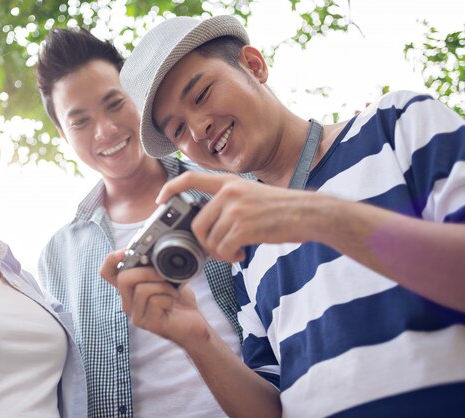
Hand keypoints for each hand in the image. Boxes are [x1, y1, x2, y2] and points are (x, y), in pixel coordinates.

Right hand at [100, 250, 210, 347]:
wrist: (193, 323)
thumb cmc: (178, 300)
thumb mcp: (166, 276)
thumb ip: (155, 265)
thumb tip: (154, 249)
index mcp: (129, 289)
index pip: (108, 273)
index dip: (111, 260)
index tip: (126, 251)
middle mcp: (128, 302)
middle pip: (123, 278)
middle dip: (146, 271)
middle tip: (162, 273)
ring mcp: (136, 314)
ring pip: (141, 289)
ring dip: (162, 286)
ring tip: (172, 291)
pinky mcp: (148, 323)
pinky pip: (155, 301)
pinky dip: (168, 297)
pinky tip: (173, 302)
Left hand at [157, 171, 322, 262]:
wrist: (309, 213)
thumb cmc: (282, 208)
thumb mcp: (251, 193)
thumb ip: (228, 202)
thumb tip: (208, 225)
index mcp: (229, 182)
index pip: (191, 178)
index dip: (171, 188)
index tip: (160, 199)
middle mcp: (229, 192)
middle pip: (198, 224)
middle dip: (204, 243)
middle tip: (219, 250)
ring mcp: (236, 209)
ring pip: (211, 240)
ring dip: (221, 253)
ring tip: (236, 252)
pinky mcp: (244, 227)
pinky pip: (224, 249)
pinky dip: (230, 258)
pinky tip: (242, 255)